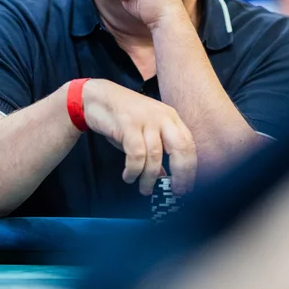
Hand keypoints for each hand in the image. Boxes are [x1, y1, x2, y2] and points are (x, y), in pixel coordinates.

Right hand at [82, 79, 196, 195]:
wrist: (97, 97)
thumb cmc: (122, 117)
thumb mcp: (144, 133)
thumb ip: (156, 152)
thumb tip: (163, 177)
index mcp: (170, 118)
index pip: (189, 144)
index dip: (190, 168)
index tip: (187, 187)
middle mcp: (162, 117)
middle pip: (181, 148)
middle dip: (181, 174)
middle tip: (176, 192)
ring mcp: (145, 119)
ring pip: (156, 155)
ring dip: (151, 177)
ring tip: (145, 190)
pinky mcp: (128, 124)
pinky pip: (136, 154)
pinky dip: (134, 170)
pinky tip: (129, 176)